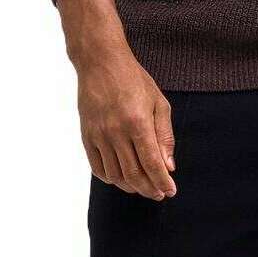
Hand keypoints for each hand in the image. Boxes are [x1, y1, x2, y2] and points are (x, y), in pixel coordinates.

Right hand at [77, 53, 176, 199]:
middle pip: (134, 174)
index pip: (152, 163)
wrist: (100, 62)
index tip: (170, 191)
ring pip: (115, 175)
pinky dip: (110, 178)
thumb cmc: (134, 80)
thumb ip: (165, 135)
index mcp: (138, 122)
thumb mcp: (158, 102)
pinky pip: (97, 167)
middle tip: (159, 194)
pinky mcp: (86, 135)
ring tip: (143, 187)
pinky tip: (121, 178)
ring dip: (131, 186)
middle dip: (149, 189)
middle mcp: (116, 132)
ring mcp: (99, 135)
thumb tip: (168, 165)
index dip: (162, 182)